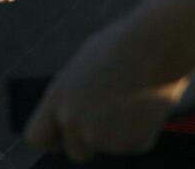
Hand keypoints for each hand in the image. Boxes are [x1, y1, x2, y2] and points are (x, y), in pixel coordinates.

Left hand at [23, 21, 188, 162]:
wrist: (157, 43)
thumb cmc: (124, 45)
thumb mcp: (85, 65)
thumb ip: (74, 96)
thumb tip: (74, 118)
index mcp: (58, 97)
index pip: (37, 136)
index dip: (53, 139)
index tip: (65, 138)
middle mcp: (73, 121)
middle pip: (76, 152)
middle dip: (93, 141)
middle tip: (113, 119)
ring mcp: (100, 136)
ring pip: (109, 148)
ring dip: (121, 135)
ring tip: (135, 101)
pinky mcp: (128, 144)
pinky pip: (134, 146)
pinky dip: (142, 133)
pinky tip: (147, 106)